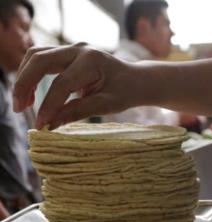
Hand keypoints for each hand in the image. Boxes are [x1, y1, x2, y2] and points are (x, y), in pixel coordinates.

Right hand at [13, 43, 139, 128]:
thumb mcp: (107, 105)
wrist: (135, 79)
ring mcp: (73, 49)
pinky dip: (32, 74)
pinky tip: (30, 94)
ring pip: (37, 55)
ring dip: (24, 78)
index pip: (62, 84)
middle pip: (40, 60)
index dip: (49, 106)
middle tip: (19, 109)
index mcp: (92, 61)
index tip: (41, 125)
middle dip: (24, 84)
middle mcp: (80, 49)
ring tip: (22, 104)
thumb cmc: (125, 92)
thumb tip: (51, 124)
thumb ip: (79, 112)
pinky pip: (42, 58)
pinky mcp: (68, 53)